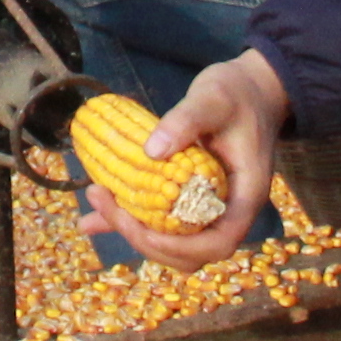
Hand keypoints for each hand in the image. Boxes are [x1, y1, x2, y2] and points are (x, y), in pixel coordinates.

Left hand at [81, 49, 286, 270]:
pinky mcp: (188, 198)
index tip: (146, 233)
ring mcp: (207, 207)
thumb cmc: (238, 93)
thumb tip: (151, 151)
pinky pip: (159, 221)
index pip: (220, 241)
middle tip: (106, 203)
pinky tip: (91, 218)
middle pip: (190, 251)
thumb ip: (186, 121)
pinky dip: (127, 221)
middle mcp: (227, 209)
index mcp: (245, 194)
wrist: (249, 89)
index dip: (183, 248)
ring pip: (171, 242)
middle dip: (145, 238)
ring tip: (95, 197)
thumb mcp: (213, 98)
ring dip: (131, 230)